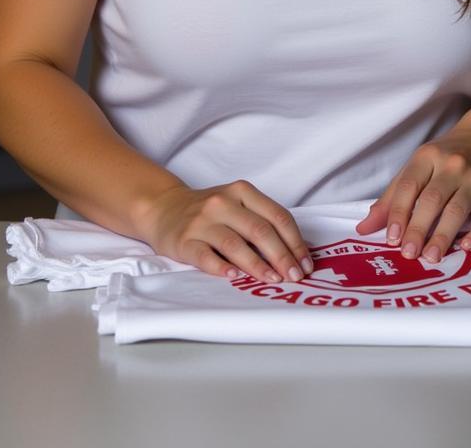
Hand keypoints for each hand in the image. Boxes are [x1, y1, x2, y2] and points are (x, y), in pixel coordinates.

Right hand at [137, 180, 312, 282]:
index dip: (295, 241)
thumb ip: (263, 220)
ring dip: (257, 265)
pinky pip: (205, 256)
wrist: (164, 208)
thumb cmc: (211, 211)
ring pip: (235, 244)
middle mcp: (223, 203)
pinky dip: (222, 267)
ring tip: (273, 280)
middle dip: (282, 256)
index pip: (277, 216)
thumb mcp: (238, 204)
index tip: (305, 263)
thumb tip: (296, 253)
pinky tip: (236, 277)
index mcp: (243, 191)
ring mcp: (202, 222)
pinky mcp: (184, 240)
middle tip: (294, 277)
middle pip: (260, 230)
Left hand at [354, 124, 470, 262]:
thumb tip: (364, 229)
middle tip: (408, 254)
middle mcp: (452, 166)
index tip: (391, 238)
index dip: (398, 212)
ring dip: (443, 236)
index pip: (409, 185)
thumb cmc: (446, 157)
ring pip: (457, 210)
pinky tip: (466, 247)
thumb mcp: (417, 166)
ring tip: (431, 257)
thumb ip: (392, 197)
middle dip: (418, 228)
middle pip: (432, 199)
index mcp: (427, 157)